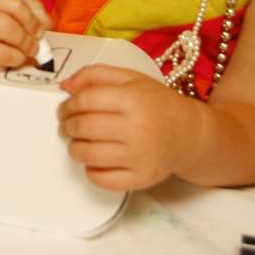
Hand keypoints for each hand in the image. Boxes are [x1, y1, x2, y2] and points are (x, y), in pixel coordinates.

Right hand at [0, 0, 48, 75]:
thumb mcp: (0, 0)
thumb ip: (29, 7)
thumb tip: (48, 25)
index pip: (14, 5)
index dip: (32, 19)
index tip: (38, 28)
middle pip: (9, 30)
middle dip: (28, 42)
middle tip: (34, 46)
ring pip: (3, 55)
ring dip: (19, 58)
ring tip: (21, 55)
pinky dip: (4, 68)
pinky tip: (4, 61)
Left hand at [58, 65, 194, 190]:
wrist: (189, 133)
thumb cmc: (157, 104)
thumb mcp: (130, 78)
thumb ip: (95, 75)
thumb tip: (66, 86)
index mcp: (134, 99)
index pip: (86, 100)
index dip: (68, 105)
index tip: (64, 108)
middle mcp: (138, 127)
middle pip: (84, 127)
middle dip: (67, 126)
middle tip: (66, 125)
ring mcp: (141, 156)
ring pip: (89, 155)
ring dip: (74, 149)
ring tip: (77, 142)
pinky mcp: (143, 178)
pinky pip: (104, 180)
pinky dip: (91, 172)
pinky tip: (93, 162)